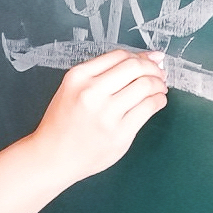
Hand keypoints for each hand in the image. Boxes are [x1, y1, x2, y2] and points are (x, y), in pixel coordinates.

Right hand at [27, 49, 168, 187]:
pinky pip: (149, 108)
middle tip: (159, 74)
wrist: (53, 156)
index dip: (140, 56)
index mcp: (78, 77)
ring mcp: (106, 114)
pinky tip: (156, 102)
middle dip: (153, 69)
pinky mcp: (120, 133)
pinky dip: (159, 101)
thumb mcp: (73, 89)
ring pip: (145, 86)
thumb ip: (104, 74)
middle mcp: (91, 92)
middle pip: (135, 67)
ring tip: (159, 89)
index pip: (119, 55)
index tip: (149, 61)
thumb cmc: (63, 124)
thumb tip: (146, 58)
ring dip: (159, 84)